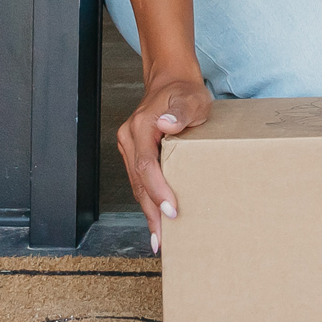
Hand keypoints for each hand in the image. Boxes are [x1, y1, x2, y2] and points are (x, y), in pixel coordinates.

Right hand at [117, 74, 212, 248]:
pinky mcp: (135, 154)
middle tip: (162, 239)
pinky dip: (148, 201)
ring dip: (148, 212)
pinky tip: (157, 220)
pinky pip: (140, 181)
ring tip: (160, 239)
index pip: (146, 165)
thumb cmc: (184, 92)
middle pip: (138, 181)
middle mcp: (129, 138)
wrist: (171, 82)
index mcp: (141, 126)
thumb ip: (181, 111)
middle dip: (150, 212)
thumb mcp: (191, 98)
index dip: (157, 190)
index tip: (171, 210)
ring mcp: (129, 147)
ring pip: (137, 185)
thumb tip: (166, 124)